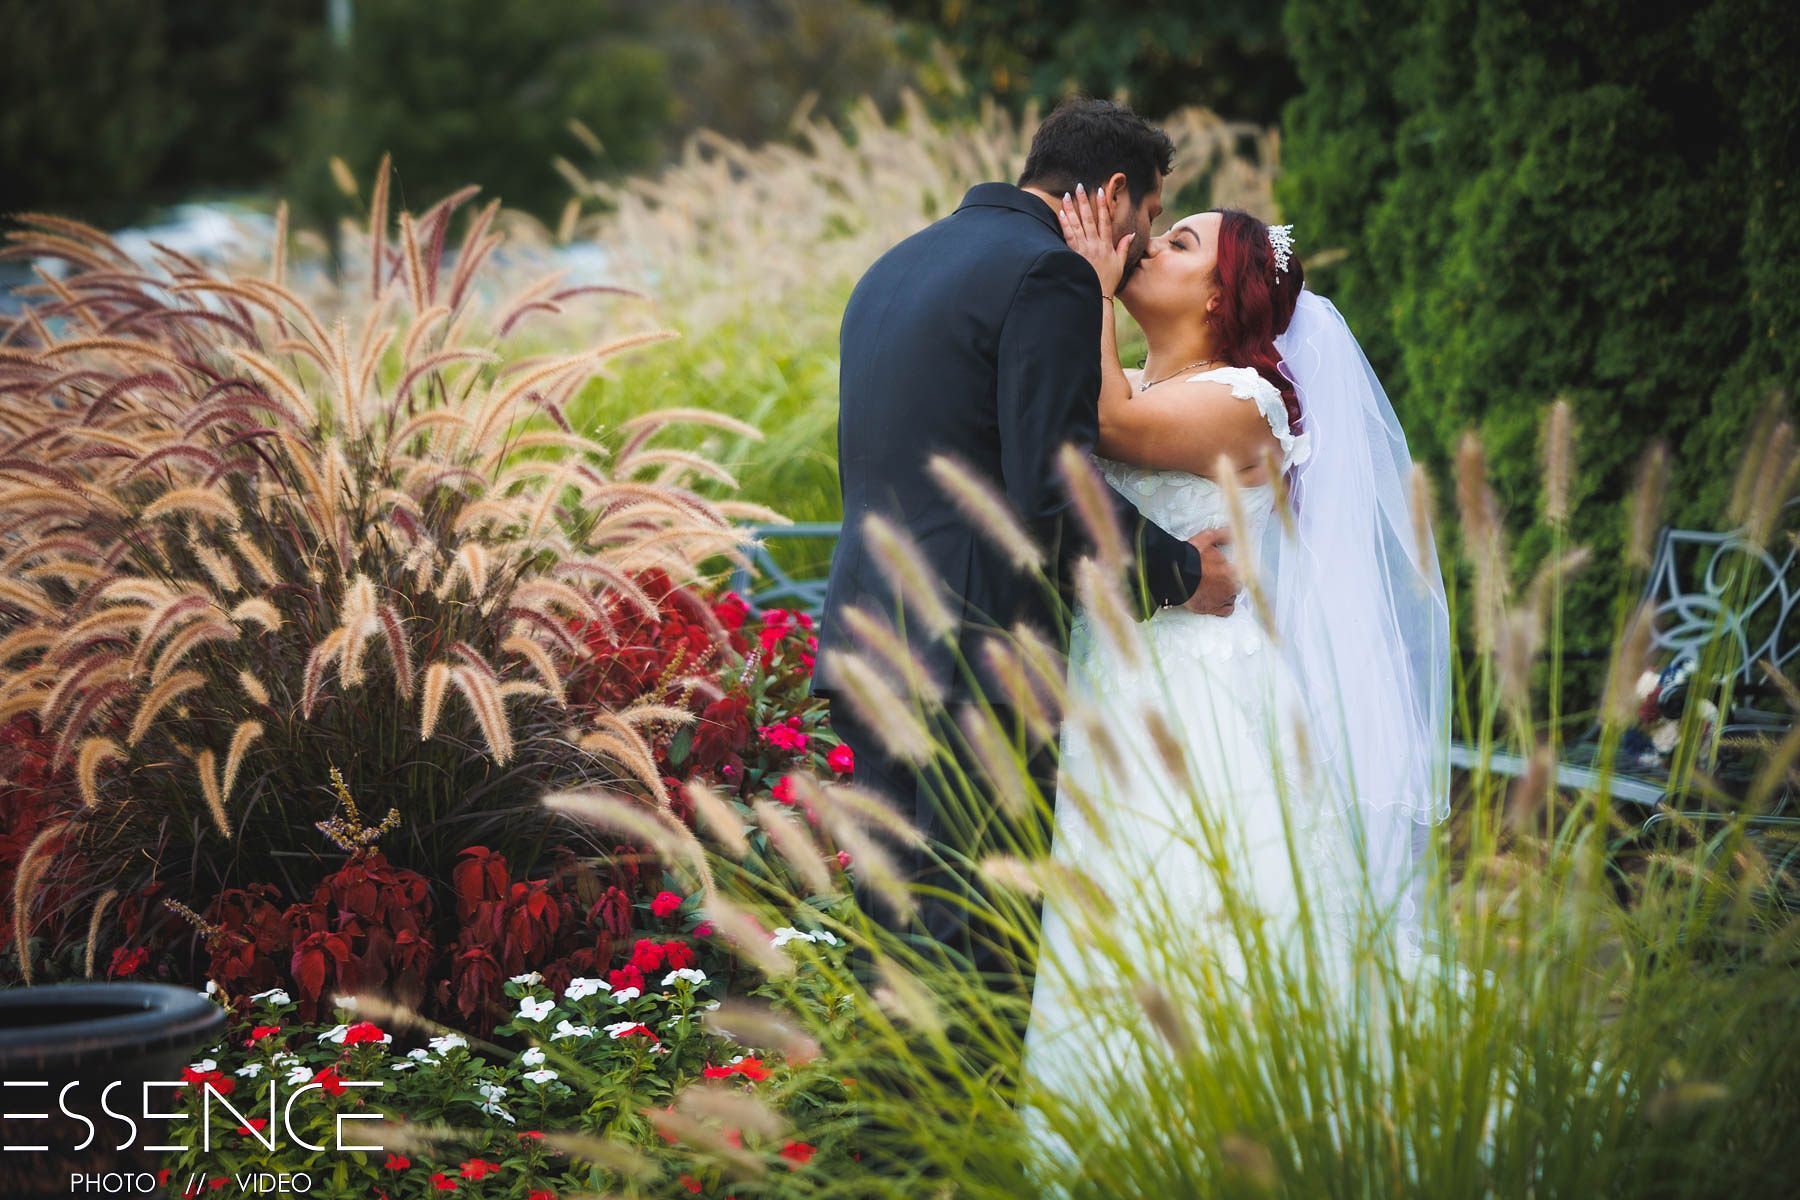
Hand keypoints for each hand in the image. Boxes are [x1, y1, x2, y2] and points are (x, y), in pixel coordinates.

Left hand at [1057, 184, 1133, 299]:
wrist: (1096, 296)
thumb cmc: (1108, 281)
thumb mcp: (1120, 264)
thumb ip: (1123, 247)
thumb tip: (1131, 234)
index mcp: (1107, 245)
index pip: (1105, 220)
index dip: (1102, 205)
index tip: (1100, 191)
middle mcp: (1095, 245)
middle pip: (1089, 219)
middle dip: (1084, 201)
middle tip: (1079, 186)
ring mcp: (1084, 249)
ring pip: (1077, 225)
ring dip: (1072, 209)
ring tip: (1067, 195)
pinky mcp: (1074, 255)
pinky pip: (1068, 237)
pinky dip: (1065, 225)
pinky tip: (1061, 214)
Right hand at [1182, 529, 1239, 615]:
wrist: (1175, 573)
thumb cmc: (1191, 556)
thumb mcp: (1207, 538)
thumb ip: (1222, 535)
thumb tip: (1232, 531)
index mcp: (1234, 569)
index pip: (1243, 571)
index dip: (1235, 570)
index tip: (1228, 568)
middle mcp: (1231, 586)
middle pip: (1237, 585)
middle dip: (1229, 581)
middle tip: (1218, 576)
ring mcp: (1222, 599)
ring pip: (1231, 598)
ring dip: (1226, 593)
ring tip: (1216, 588)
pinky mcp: (1211, 609)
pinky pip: (1225, 611)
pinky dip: (1223, 606)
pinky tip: (1218, 601)